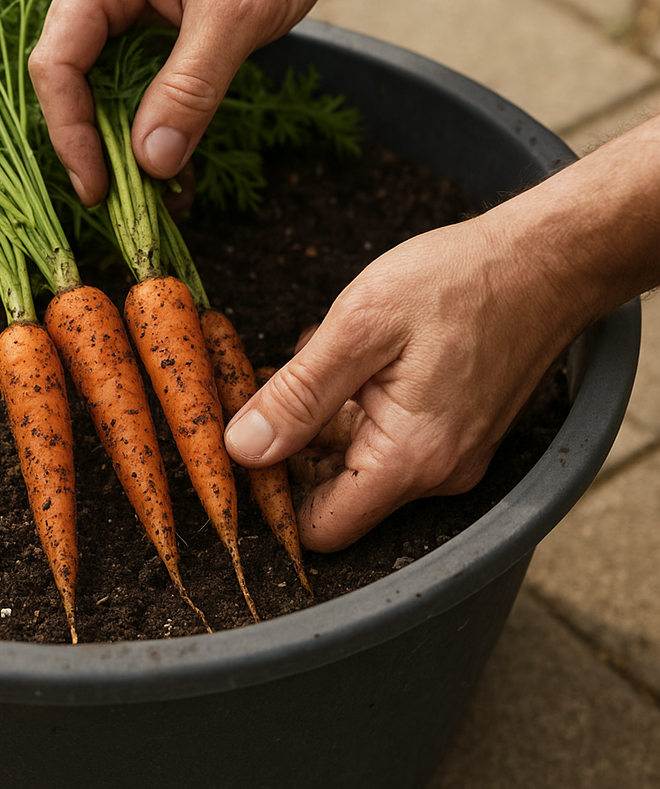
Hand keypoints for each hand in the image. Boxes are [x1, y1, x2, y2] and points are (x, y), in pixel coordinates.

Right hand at [28, 0, 347, 204]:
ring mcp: (118, 2)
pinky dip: (148, 124)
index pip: (58, 63)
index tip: (99, 187)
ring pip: (99, 88)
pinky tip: (171, 163)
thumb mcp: (236, 15)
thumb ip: (189, 88)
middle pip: (70, 80)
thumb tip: (149, 162)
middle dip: (95, 145)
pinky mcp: (144, 21)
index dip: (71, 133)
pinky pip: (131, 81)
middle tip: (125, 203)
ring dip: (122, 142)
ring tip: (153, 194)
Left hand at [225, 212, 588, 551]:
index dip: (273, 496)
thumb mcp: (360, 327)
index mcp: (409, 458)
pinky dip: (354, 407)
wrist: (544, 260)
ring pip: (356, 461)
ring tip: (309, 359)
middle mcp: (436, 473)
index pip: (322, 527)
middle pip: (335, 493)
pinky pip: (385, 438)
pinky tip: (344, 360)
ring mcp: (450, 456)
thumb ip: (299, 395)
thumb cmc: (458, 282)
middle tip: (266, 385)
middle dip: (292, 446)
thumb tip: (243, 449)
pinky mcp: (454, 434)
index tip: (244, 446)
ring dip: (320, 419)